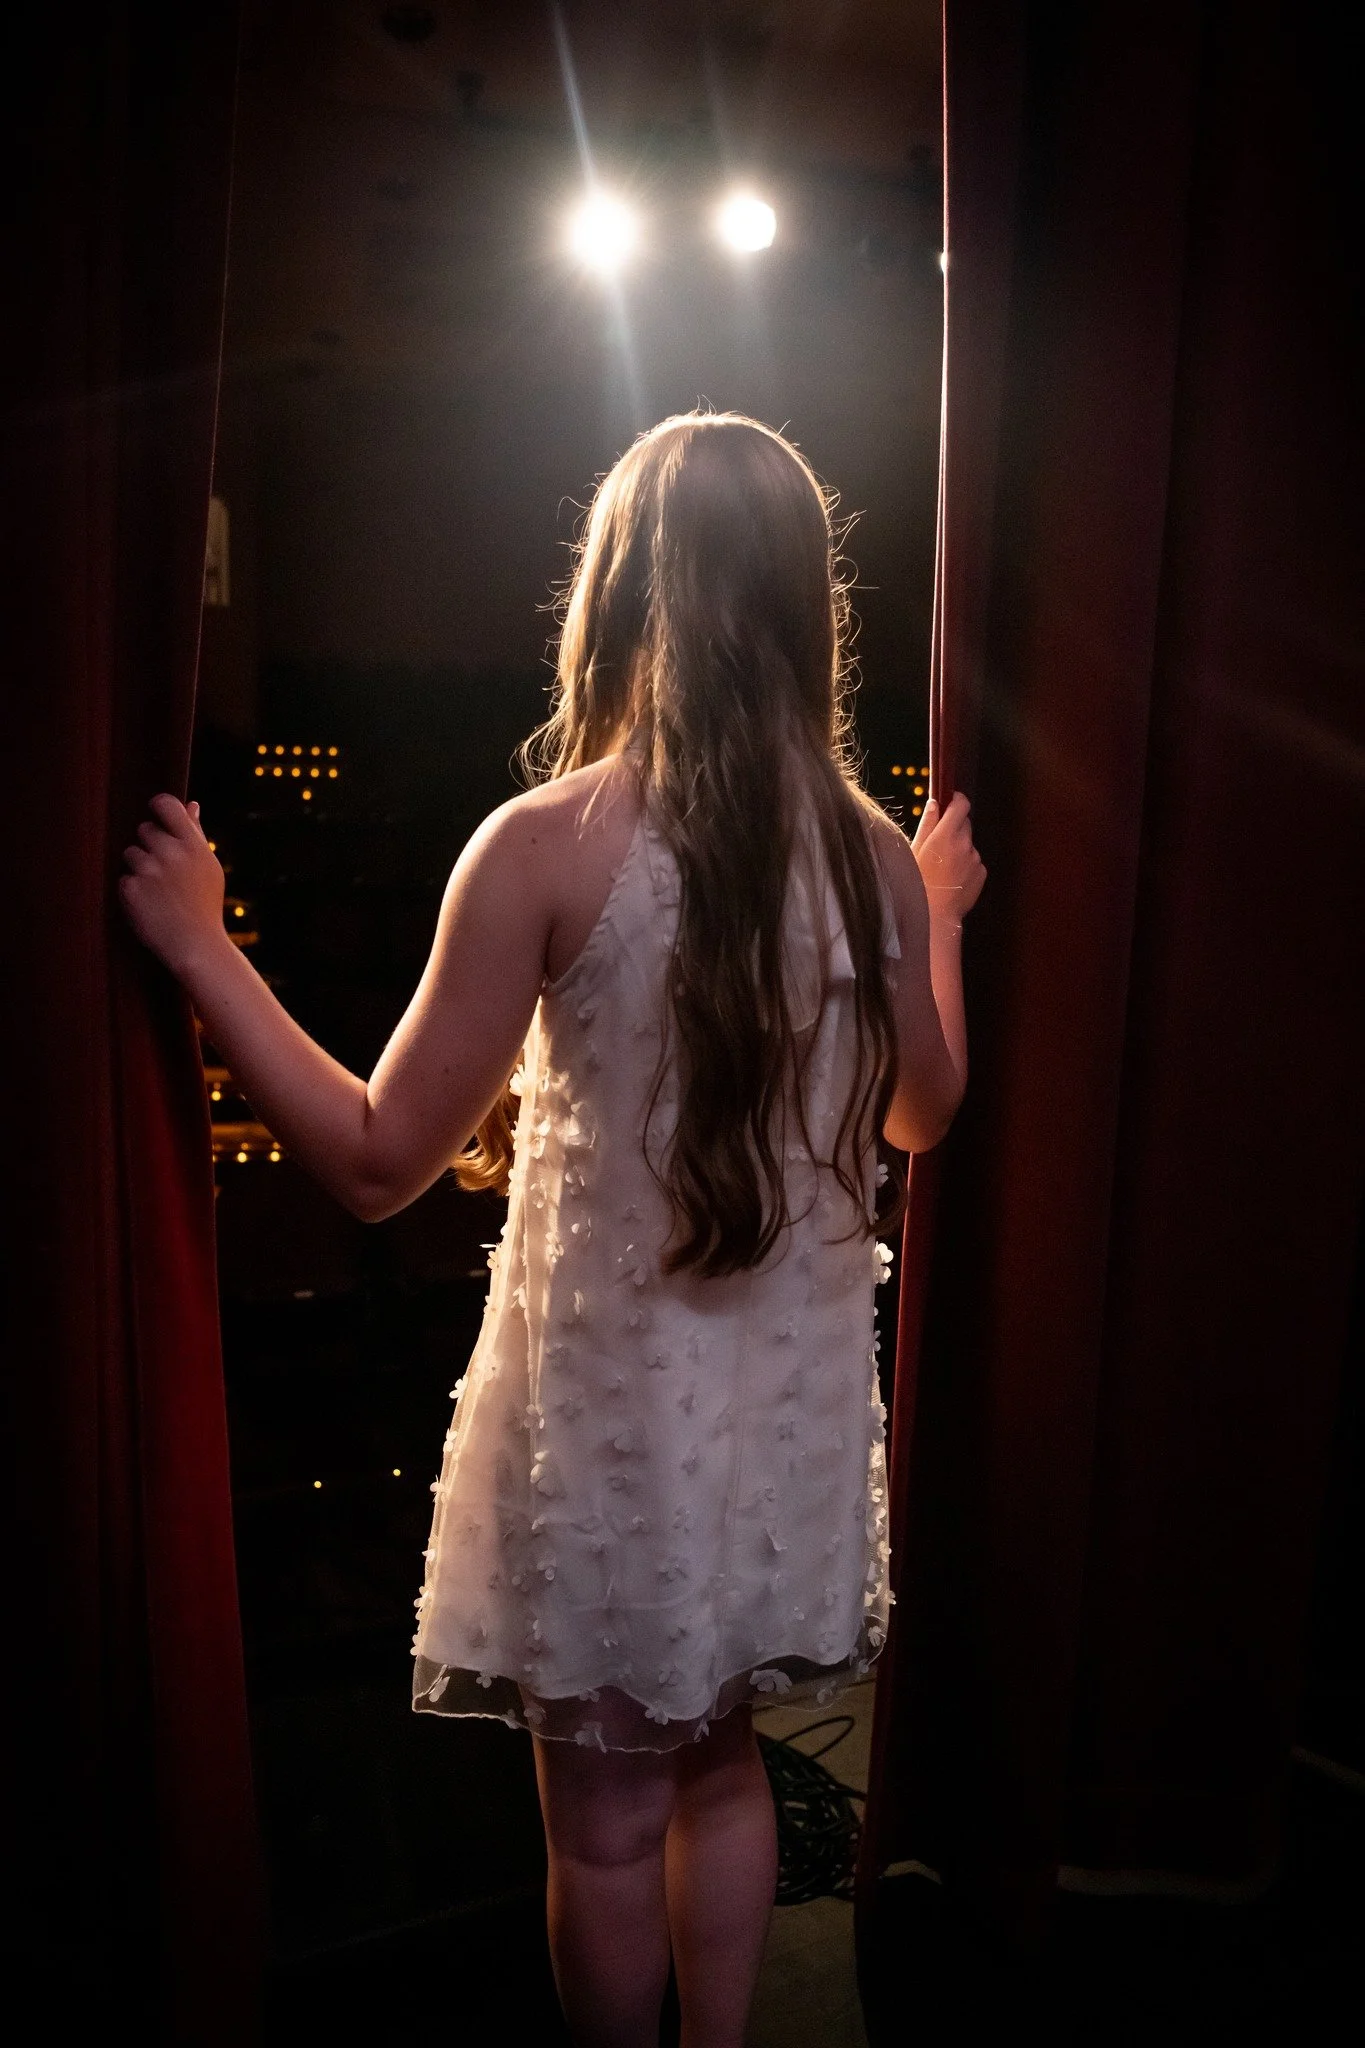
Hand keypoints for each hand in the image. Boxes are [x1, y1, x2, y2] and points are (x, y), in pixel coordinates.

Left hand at [118, 794, 228, 977]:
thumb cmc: (204, 904)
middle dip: (150, 846)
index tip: (158, 817)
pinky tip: (150, 904)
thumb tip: (191, 804)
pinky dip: (133, 890)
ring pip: (130, 853)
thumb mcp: (209, 867)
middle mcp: (171, 854)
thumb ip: (196, 833)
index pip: (166, 805)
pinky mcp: (131, 889)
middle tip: (165, 872)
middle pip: (144, 829)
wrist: (195, 944)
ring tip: (158, 891)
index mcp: (193, 845)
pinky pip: (123, 877)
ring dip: (139, 867)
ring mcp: (149, 871)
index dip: (158, 806)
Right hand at [911, 791, 986, 919]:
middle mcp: (964, 844)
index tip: (950, 802)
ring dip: (959, 850)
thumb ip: (927, 824)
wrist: (934, 915)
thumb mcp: (915, 851)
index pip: (961, 805)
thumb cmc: (918, 883)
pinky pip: (974, 862)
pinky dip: (965, 866)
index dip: (956, 800)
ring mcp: (975, 859)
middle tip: (939, 844)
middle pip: (965, 824)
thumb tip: (935, 803)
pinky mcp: (981, 873)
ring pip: (969, 845)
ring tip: (943, 868)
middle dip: (954, 828)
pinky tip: (951, 879)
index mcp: (945, 835)